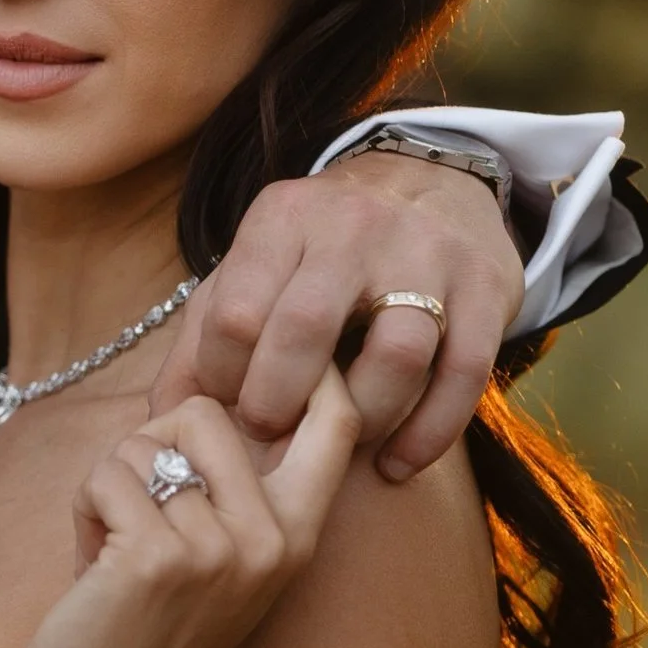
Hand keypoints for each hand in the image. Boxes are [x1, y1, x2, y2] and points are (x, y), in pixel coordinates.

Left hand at [17, 372, 360, 647]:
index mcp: (299, 532)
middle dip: (151, 448)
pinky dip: (85, 509)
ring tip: (118, 549)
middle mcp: (273, 538)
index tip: (276, 345)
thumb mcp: (218, 549)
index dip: (311, 364)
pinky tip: (94, 565)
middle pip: (207, 412)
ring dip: (111, 488)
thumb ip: (236, 481)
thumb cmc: (146, 616)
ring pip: (145, 444)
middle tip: (141, 517)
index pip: (335, 420)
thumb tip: (226, 377)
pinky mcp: (160, 557)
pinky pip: (108, 476)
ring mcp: (220, 548)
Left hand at [151, 156, 520, 481]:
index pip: (235, 311)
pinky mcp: (485, 289)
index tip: (225, 408)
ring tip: (338, 445)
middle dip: (278, 402)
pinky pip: (461, 375)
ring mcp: (427, 255)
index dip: (221, 377)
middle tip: (270, 435)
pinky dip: (427, 433)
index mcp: (284, 217)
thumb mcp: (259, 263)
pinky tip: (396, 465)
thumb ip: (205, 333)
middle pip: (307, 329)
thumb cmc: (323, 245)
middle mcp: (353, 228)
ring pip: (395, 354)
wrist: (434, 182)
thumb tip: (162, 420)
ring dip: (361, 418)